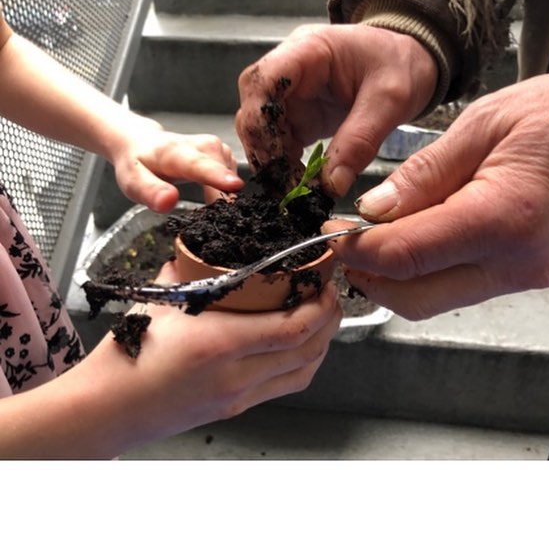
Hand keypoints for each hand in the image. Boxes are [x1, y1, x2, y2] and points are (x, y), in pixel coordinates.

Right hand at [1, 261, 341, 457]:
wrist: (109, 405)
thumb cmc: (129, 350)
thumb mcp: (165, 298)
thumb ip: (200, 271)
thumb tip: (223, 247)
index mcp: (220, 342)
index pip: (294, 326)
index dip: (321, 304)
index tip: (326, 281)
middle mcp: (237, 374)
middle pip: (309, 348)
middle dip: (330, 318)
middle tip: (330, 293)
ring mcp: (239, 396)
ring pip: (304, 371)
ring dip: (323, 341)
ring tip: (323, 316)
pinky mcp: (237, 408)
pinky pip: (286, 386)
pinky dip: (305, 362)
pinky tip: (302, 345)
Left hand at [110, 121, 243, 211]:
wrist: (141, 142)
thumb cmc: (138, 165)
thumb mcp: (133, 181)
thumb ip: (150, 192)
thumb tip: (168, 202)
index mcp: (173, 152)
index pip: (197, 164)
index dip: (217, 175)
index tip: (234, 185)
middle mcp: (199, 145)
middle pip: (221, 171)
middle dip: (225, 196)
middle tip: (220, 219)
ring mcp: (214, 147)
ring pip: (229, 174)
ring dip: (225, 194)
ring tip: (209, 206)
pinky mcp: (223, 152)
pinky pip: (231, 174)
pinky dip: (225, 188)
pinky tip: (212, 193)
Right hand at [236, 23, 437, 196]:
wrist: (409, 61)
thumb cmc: (400, 64)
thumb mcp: (390, 100)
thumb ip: (360, 140)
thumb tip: (332, 186)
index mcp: (308, 50)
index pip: (262, 80)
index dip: (259, 120)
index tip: (275, 158)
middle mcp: (289, 70)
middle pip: (253, 108)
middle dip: (264, 149)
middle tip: (286, 185)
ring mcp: (291, 95)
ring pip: (260, 130)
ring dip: (273, 162)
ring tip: (296, 190)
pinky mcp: (298, 117)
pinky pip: (279, 143)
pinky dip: (285, 165)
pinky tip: (301, 183)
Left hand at [325, 68, 548, 319]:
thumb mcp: (484, 124)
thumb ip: (425, 175)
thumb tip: (374, 211)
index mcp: (502, 217)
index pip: (405, 255)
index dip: (357, 249)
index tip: (332, 233)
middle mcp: (516, 262)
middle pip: (414, 298)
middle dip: (368, 276)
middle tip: (345, 242)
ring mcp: (528, 276)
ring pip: (436, 300)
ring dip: (396, 277)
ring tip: (375, 238)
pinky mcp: (533, 275)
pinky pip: (463, 288)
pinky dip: (428, 272)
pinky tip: (416, 239)